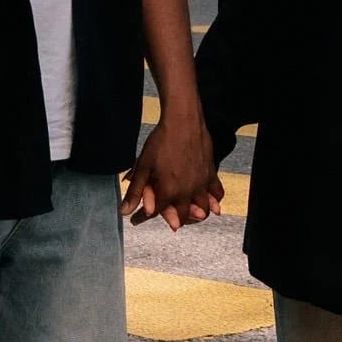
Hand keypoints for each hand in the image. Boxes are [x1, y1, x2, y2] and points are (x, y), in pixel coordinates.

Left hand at [122, 108, 223, 227]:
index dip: (143, 218)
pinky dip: (214, 201)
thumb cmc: (162, 141)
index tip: (137, 219)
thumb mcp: (143, 166)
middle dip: (173, 220)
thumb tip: (125, 211)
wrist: (182, 121)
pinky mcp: (211, 174)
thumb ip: (135, 191)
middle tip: (168, 218)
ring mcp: (201, 184)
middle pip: (182, 218)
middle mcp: (186, 192)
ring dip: (195, 215)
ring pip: (202, 211)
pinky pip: (217, 194)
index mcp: (167, 192)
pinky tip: (210, 202)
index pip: (154, 214)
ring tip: (189, 214)